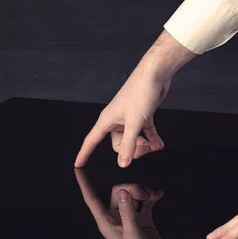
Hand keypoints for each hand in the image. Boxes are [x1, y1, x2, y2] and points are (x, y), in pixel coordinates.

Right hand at [74, 31, 195, 167]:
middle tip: (146, 148)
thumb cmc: (140, 92)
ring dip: (145, 145)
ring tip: (156, 145)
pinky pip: (144, 133)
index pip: (91, 141)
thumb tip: (122, 163)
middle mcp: (116, 120)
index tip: (78, 165)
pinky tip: (159, 143)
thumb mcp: (135, 123)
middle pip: (118, 145)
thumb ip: (128, 145)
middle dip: (133, 150)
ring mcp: (129, 117)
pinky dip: (152, 138)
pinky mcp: (141, 114)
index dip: (84, 154)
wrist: (155, 74)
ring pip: (133, 139)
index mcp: (107, 120)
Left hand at [74, 168, 192, 238]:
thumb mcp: (132, 234)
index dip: (84, 182)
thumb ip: (127, 212)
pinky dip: (151, 197)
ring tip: (154, 197)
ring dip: (143, 192)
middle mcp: (116, 217)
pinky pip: (145, 201)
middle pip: (119, 190)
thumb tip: (123, 191)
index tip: (77, 167)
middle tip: (146, 196)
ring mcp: (130, 217)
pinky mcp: (143, 218)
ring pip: (132, 194)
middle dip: (133, 188)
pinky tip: (159, 195)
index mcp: (106, 221)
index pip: (91, 198)